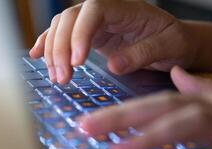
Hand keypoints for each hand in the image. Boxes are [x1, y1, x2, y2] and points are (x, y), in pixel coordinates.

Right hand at [29, 0, 197, 83]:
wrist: (174, 43)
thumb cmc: (174, 42)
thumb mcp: (168, 47)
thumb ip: (142, 53)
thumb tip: (113, 65)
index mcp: (126, 8)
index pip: (94, 10)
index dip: (80, 34)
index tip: (77, 62)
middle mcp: (106, 11)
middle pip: (71, 18)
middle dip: (61, 48)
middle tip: (63, 77)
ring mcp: (95, 23)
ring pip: (62, 26)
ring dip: (53, 51)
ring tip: (57, 77)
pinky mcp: (91, 35)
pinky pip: (64, 35)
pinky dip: (48, 44)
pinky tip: (37, 55)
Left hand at [79, 66, 211, 148]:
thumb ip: (198, 87)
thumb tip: (175, 76)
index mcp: (200, 101)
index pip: (152, 103)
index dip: (120, 111)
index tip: (88, 122)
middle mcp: (211, 108)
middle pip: (161, 109)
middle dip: (122, 119)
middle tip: (88, 130)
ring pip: (188, 126)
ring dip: (153, 138)